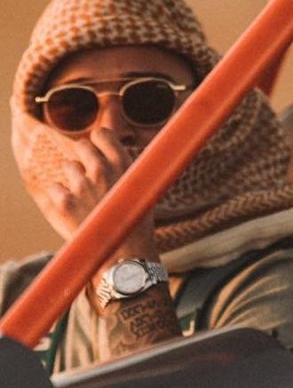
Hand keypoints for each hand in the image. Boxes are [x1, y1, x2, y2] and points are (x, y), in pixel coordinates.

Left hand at [12, 106, 155, 252]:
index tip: (99, 151)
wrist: (126, 254)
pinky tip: (74, 208)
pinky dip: (60, 196)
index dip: (98, 142)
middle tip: (90, 175)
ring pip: (68, 166)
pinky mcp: (65, 202)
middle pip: (81, 146)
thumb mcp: (143, 190)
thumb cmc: (137, 223)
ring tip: (86, 197)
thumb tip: (116, 156)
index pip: (102, 134)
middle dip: (84, 158)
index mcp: (124, 165)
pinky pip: (54, 187)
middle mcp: (103, 170)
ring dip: (73, 178)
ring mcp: (82, 185)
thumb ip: (127, 170)